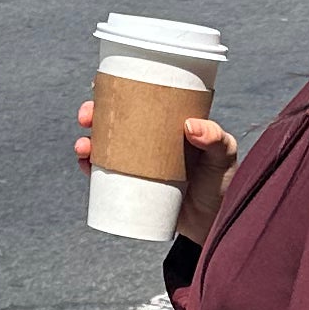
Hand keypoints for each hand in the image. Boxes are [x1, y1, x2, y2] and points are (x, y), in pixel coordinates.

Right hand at [73, 105, 238, 246]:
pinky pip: (104, 174)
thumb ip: (216, 139)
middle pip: (114, 120)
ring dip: (86, 141)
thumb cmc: (221, 183)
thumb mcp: (224, 156)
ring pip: (104, 145)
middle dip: (93, 113)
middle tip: (87, 116)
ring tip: (84, 147)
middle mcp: (149, 139)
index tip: (99, 86)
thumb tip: (190, 126)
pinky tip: (85, 164)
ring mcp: (138, 163)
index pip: (139, 99)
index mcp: (167, 123)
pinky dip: (90, 167)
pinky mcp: (132, 186)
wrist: (213, 223)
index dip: (116, 89)